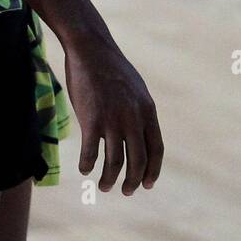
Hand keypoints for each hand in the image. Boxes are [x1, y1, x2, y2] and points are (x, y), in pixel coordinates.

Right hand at [63, 41, 163, 194]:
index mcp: (148, 111)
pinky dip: (88, 165)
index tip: (147, 185)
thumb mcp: (135, 89)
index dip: (152, 171)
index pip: (156, 150)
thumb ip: (140, 112)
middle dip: (133, 181)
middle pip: (138, 161)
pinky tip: (84, 169)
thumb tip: (140, 133)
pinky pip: (91, 152)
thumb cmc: (110, 67)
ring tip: (105, 187)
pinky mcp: (91, 119)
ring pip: (114, 162)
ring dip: (110, 179)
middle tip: (125, 191)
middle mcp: (133, 118)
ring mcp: (112, 120)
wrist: (90, 48)